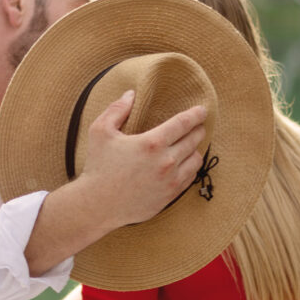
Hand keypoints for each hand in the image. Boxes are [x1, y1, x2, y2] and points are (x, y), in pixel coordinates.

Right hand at [24, 91, 206, 275]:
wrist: (97, 205)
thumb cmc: (98, 167)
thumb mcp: (100, 131)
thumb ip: (116, 110)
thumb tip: (131, 94)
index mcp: (152, 143)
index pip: (183, 123)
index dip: (196, 114)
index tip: (202, 110)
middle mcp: (166, 161)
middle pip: (194, 140)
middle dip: (198, 130)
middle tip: (198, 126)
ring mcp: (170, 181)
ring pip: (196, 160)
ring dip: (196, 149)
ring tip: (191, 145)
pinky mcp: (169, 196)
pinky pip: (189, 178)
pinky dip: (190, 168)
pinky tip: (185, 164)